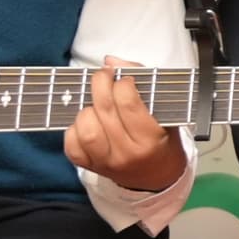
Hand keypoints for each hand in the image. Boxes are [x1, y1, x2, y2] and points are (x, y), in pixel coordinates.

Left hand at [65, 59, 187, 195]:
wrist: (158, 177)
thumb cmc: (163, 141)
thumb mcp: (166, 112)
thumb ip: (143, 82)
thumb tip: (111, 61)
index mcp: (150, 139)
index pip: (128, 103)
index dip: (122, 82)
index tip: (124, 77)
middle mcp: (127, 153)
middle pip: (104, 111)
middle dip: (100, 84)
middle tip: (104, 76)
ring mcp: (107, 163)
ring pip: (86, 129)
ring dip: (88, 110)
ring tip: (97, 106)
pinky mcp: (91, 167)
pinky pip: (72, 145)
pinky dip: (75, 129)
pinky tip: (89, 123)